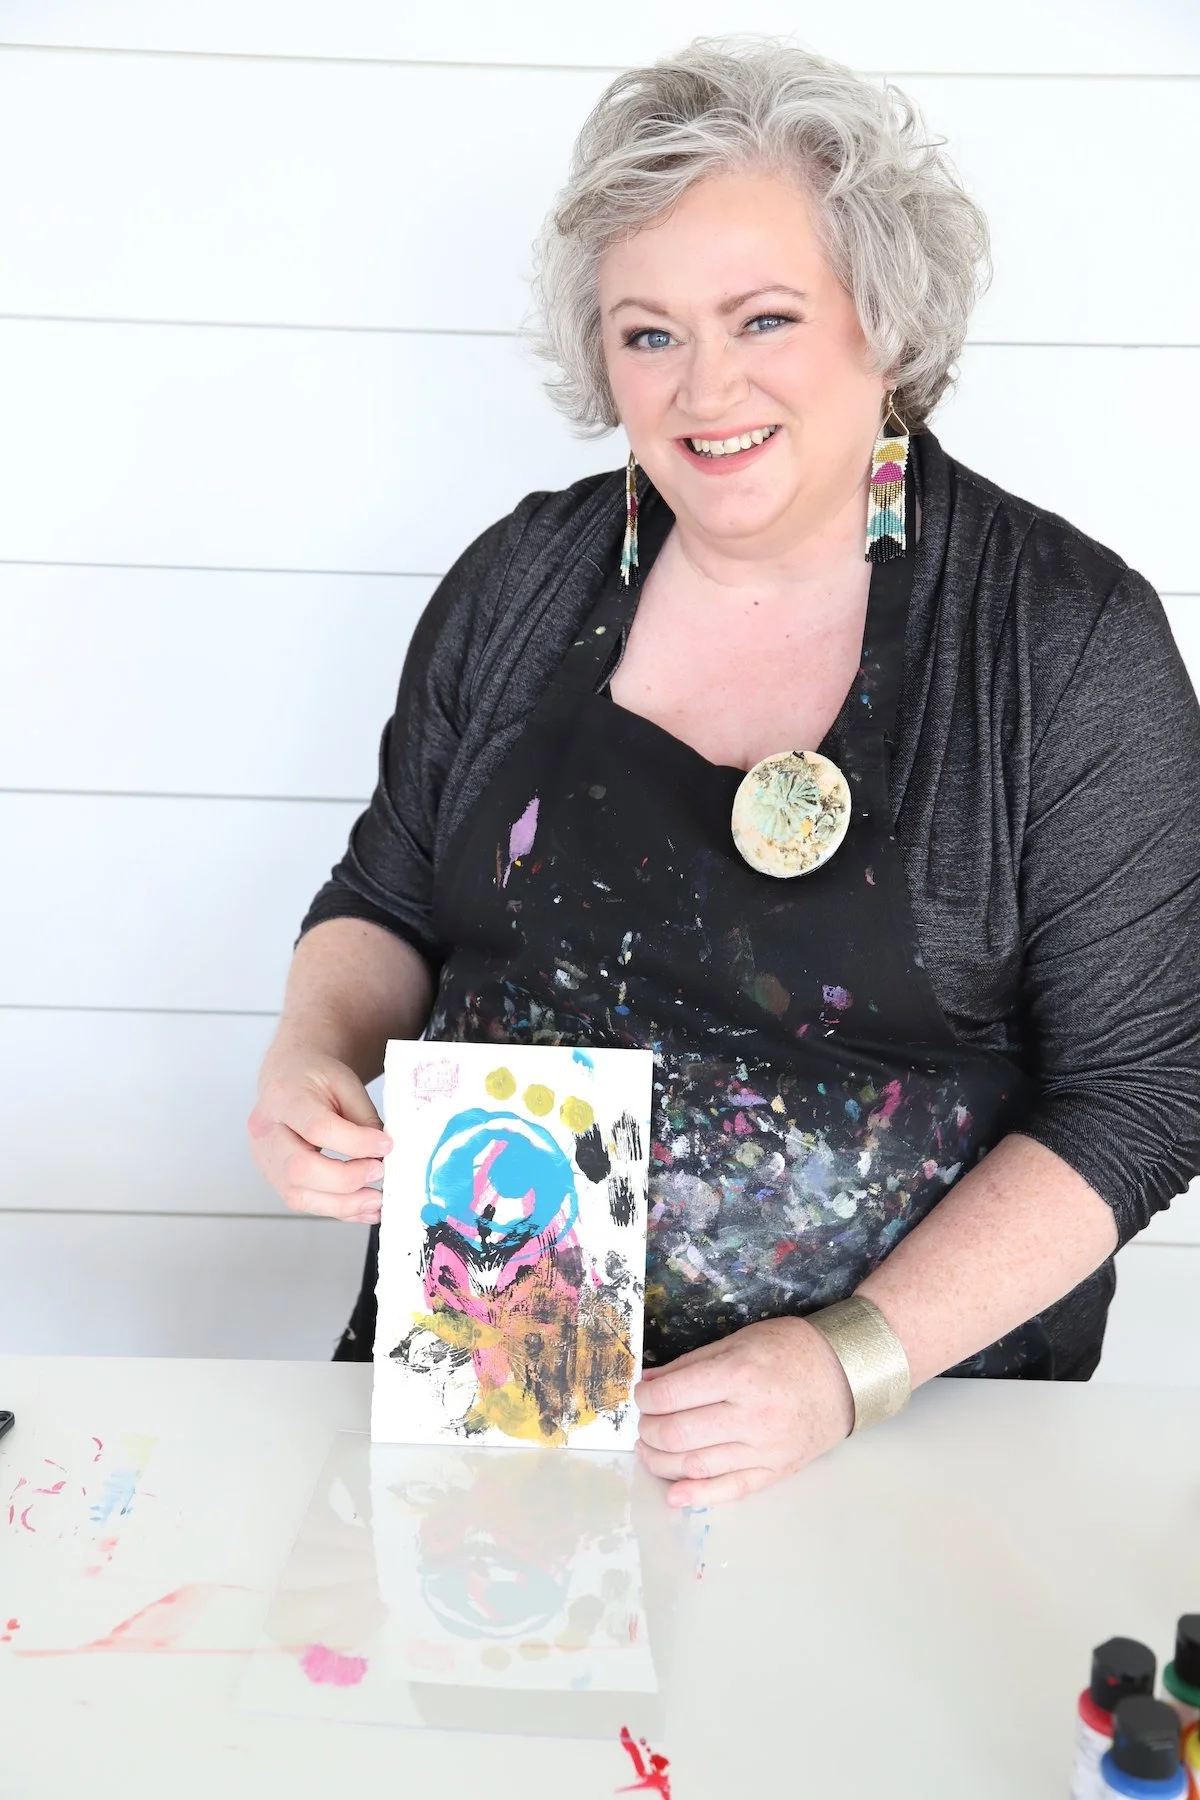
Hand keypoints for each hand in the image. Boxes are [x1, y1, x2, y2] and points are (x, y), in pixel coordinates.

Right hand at [247, 1048, 391, 1222]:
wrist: (289, 1076)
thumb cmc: (317, 1077)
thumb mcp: (346, 1084)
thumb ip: (364, 1119)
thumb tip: (384, 1156)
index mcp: (284, 1097)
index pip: (318, 1128)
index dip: (356, 1143)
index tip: (386, 1146)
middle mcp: (266, 1130)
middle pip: (300, 1169)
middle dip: (346, 1179)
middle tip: (379, 1172)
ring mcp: (264, 1158)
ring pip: (298, 1195)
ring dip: (342, 1205)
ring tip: (376, 1201)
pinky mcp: (273, 1178)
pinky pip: (303, 1203)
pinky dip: (337, 1209)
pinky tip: (362, 1207)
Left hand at [633, 1316, 854, 1506]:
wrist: (845, 1376)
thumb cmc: (791, 1350)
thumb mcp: (739, 1341)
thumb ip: (692, 1364)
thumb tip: (650, 1382)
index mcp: (739, 1376)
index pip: (672, 1395)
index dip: (646, 1398)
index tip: (641, 1395)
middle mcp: (750, 1417)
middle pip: (678, 1434)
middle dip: (648, 1430)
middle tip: (644, 1422)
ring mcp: (763, 1450)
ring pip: (696, 1465)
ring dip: (661, 1461)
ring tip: (648, 1449)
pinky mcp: (774, 1472)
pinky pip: (729, 1490)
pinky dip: (697, 1495)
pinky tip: (674, 1494)